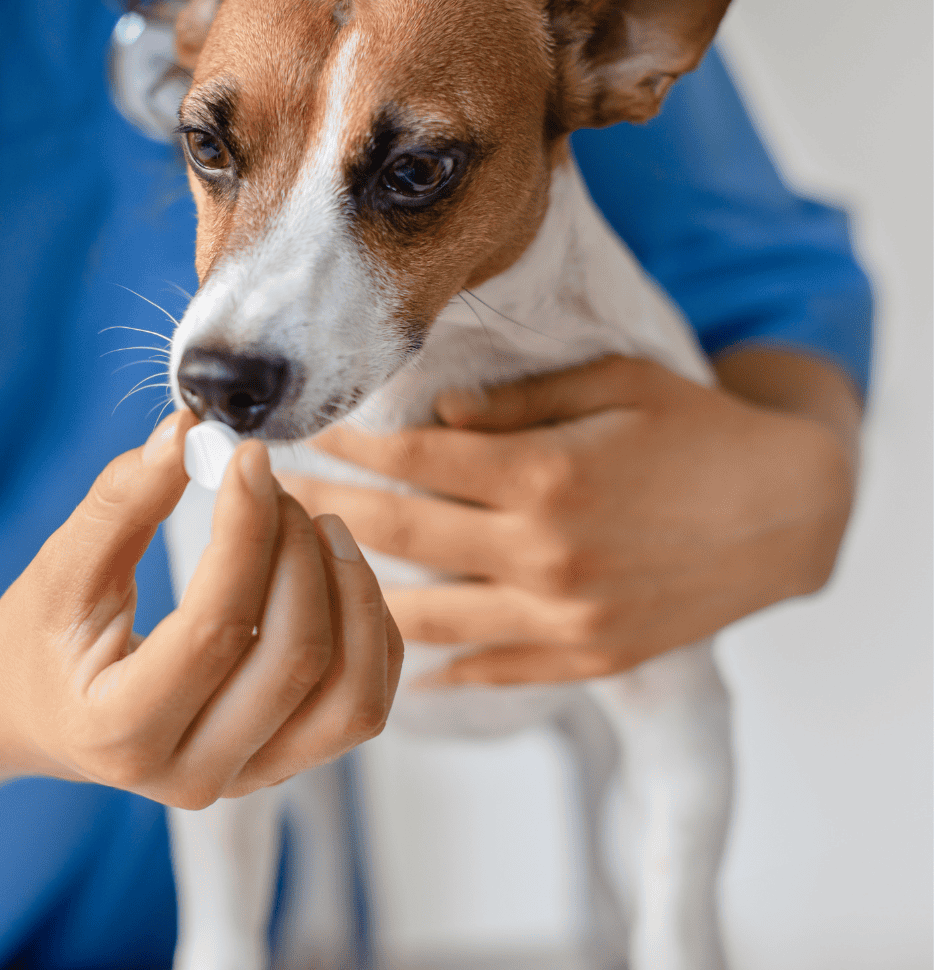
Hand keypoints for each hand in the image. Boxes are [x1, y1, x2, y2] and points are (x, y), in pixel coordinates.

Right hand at [0, 411, 401, 807]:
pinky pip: (364, 702)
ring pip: (351, 695)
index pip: (216, 628)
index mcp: (121, 732)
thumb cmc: (44, 638)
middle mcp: (193, 777)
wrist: (39, 713)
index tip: (248, 457)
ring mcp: (249, 778)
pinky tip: (332, 571)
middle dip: (298, 550)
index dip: (246, 531)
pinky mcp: (286, 762)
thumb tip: (188, 431)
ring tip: (318, 524)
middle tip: (271, 487)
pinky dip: (369, 627)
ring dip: (352, 592)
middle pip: (296, 658)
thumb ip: (122, 501)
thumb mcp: (61, 566)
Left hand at [281, 353, 856, 684]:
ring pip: (429, 615)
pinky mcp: (590, 656)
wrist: (786, 510)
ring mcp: (566, 615)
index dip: (347, 444)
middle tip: (268, 503)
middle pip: (402, 533)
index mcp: (546, 475)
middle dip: (325, 513)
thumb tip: (431, 419)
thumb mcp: (614, 384)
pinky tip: (391, 667)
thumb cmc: (695, 429)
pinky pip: (494, 670)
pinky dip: (439, 670)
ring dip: (356, 597)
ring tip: (299, 582)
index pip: (414, 459)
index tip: (299, 433)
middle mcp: (546, 552)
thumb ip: (515, 404)